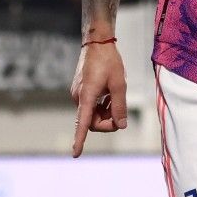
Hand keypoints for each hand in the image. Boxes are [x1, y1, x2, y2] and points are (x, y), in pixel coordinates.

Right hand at [70, 42, 127, 156]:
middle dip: (107, 122)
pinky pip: (91, 106)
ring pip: (92, 114)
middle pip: (91, 122)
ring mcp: (78, 94)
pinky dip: (101, 106)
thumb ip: (120, 106)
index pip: (82, 124)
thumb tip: (121, 126)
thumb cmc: (109, 61)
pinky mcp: (81, 90)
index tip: (76, 154)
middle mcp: (79, 98)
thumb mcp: (119, 84)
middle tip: (121, 115)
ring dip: (105, 113)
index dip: (79, 140)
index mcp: (86, 97)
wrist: (97, 42)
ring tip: (116, 100)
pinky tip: (110, 96)